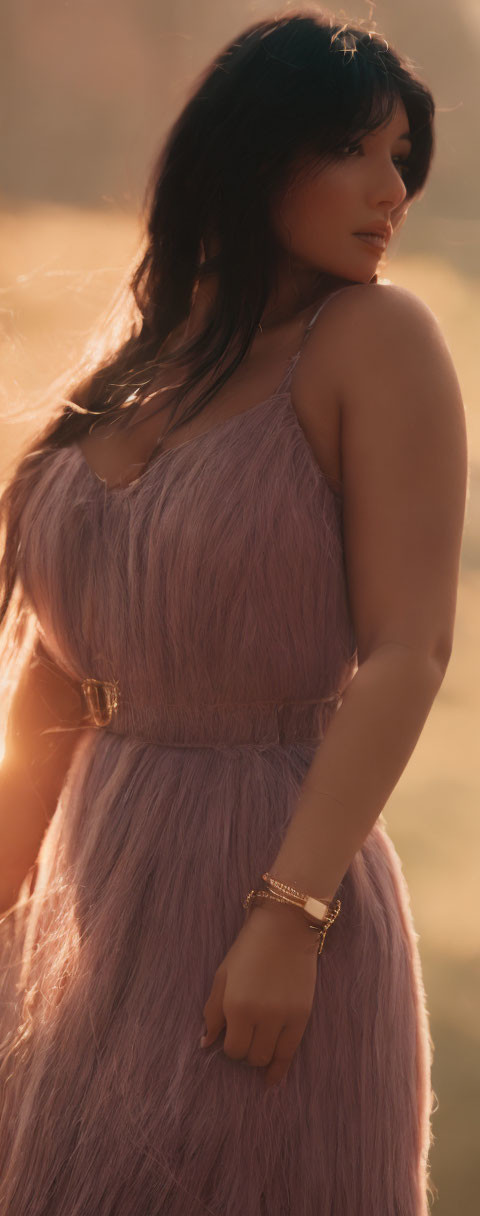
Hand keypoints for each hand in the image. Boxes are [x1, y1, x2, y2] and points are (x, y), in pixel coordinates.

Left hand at [200, 901, 318, 1088]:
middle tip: (245, 1038)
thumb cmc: (248, 949)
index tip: (231, 1037)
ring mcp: (284, 1017)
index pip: (231, 1049)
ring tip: (258, 1046)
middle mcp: (261, 1016)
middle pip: (250, 1056)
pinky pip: (290, 1052)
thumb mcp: (222, 976)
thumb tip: (205, 1044)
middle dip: (245, 1052)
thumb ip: (212, 1012)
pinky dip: (280, 1068)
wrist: (286, 927)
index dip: (229, 1046)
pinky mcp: (302, 1015)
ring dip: (261, 1057)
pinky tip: (273, 1079)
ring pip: (269, 1058)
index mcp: (236, 1005)